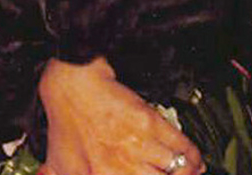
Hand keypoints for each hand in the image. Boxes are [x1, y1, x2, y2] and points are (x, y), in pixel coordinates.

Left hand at [38, 56, 203, 174]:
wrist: (73, 84)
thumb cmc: (66, 122)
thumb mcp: (57, 161)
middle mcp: (122, 166)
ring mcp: (139, 145)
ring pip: (179, 172)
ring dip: (185, 173)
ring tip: (183, 173)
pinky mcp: (151, 123)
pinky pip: (185, 149)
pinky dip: (194, 158)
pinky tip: (192, 161)